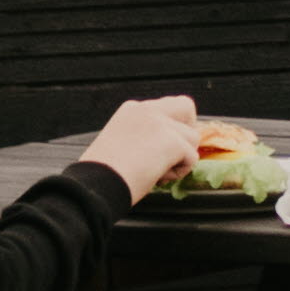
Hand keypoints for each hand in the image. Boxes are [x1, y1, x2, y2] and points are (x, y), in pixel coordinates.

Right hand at [79, 95, 203, 195]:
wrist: (96, 184)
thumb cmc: (102, 174)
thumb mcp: (120, 143)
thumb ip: (143, 136)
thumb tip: (168, 148)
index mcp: (132, 110)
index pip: (165, 107)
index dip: (169, 128)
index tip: (158, 148)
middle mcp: (147, 109)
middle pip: (186, 106)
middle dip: (187, 129)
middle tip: (176, 153)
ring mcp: (160, 123)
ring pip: (192, 138)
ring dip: (180, 158)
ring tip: (156, 172)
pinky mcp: (172, 141)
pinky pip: (192, 158)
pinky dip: (179, 173)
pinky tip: (157, 178)